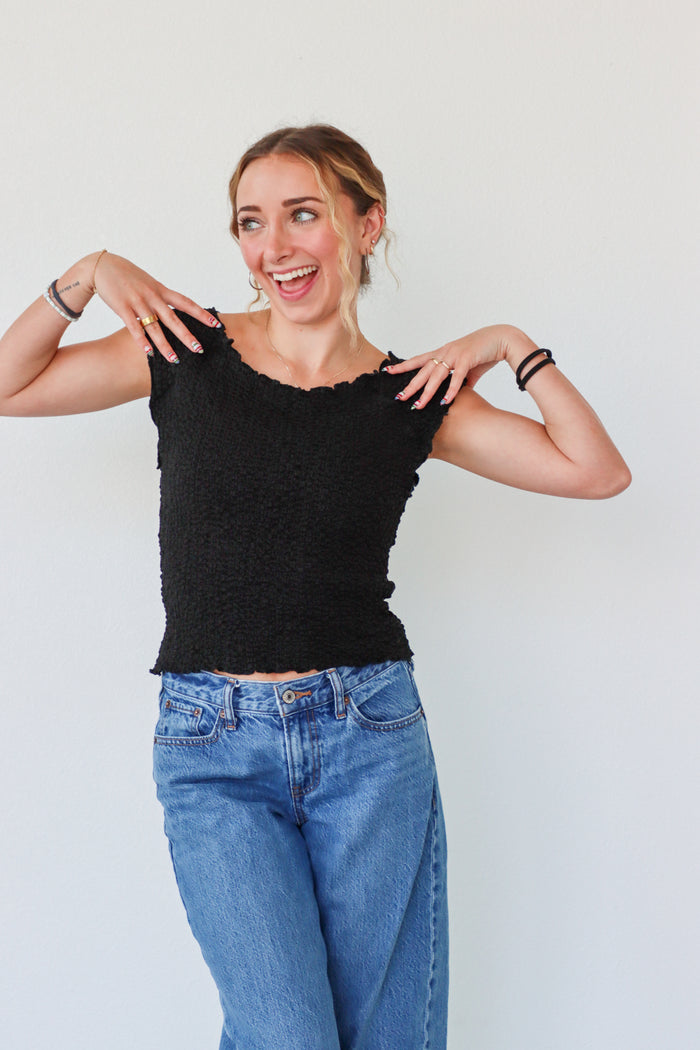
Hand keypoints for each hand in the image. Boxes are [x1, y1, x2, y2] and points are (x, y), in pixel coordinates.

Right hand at [88, 251, 221, 361]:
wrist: (102, 266)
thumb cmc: (127, 276)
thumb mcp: (149, 283)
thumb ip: (161, 296)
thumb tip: (176, 308)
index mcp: (161, 290)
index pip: (186, 303)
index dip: (202, 314)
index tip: (216, 324)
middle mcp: (152, 296)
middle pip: (173, 319)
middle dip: (187, 335)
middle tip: (199, 349)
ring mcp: (138, 302)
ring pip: (155, 327)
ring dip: (165, 345)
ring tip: (175, 359)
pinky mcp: (122, 308)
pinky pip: (134, 328)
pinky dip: (142, 341)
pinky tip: (149, 353)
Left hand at [385, 325, 511, 408]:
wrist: (502, 339)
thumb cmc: (486, 352)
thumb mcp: (469, 367)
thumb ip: (462, 380)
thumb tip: (459, 393)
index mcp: (444, 352)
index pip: (419, 360)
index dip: (404, 366)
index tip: (389, 371)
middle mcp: (446, 352)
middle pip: (423, 370)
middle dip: (411, 385)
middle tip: (399, 397)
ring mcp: (455, 355)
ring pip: (436, 375)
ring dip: (427, 391)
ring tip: (418, 405)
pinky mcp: (467, 359)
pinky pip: (456, 377)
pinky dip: (450, 390)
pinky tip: (444, 401)